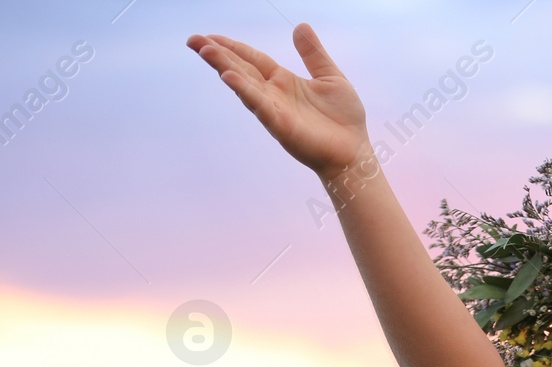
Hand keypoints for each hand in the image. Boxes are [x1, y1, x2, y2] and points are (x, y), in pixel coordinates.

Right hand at [186, 23, 370, 181]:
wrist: (355, 152)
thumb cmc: (344, 119)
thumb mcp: (331, 77)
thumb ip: (313, 54)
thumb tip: (300, 25)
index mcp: (283, 81)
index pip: (252, 59)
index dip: (232, 47)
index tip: (210, 36)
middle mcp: (273, 94)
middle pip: (241, 69)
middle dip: (217, 55)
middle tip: (193, 40)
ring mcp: (275, 110)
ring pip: (245, 85)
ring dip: (225, 68)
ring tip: (206, 51)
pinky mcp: (281, 126)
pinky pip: (260, 106)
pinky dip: (245, 92)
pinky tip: (230, 79)